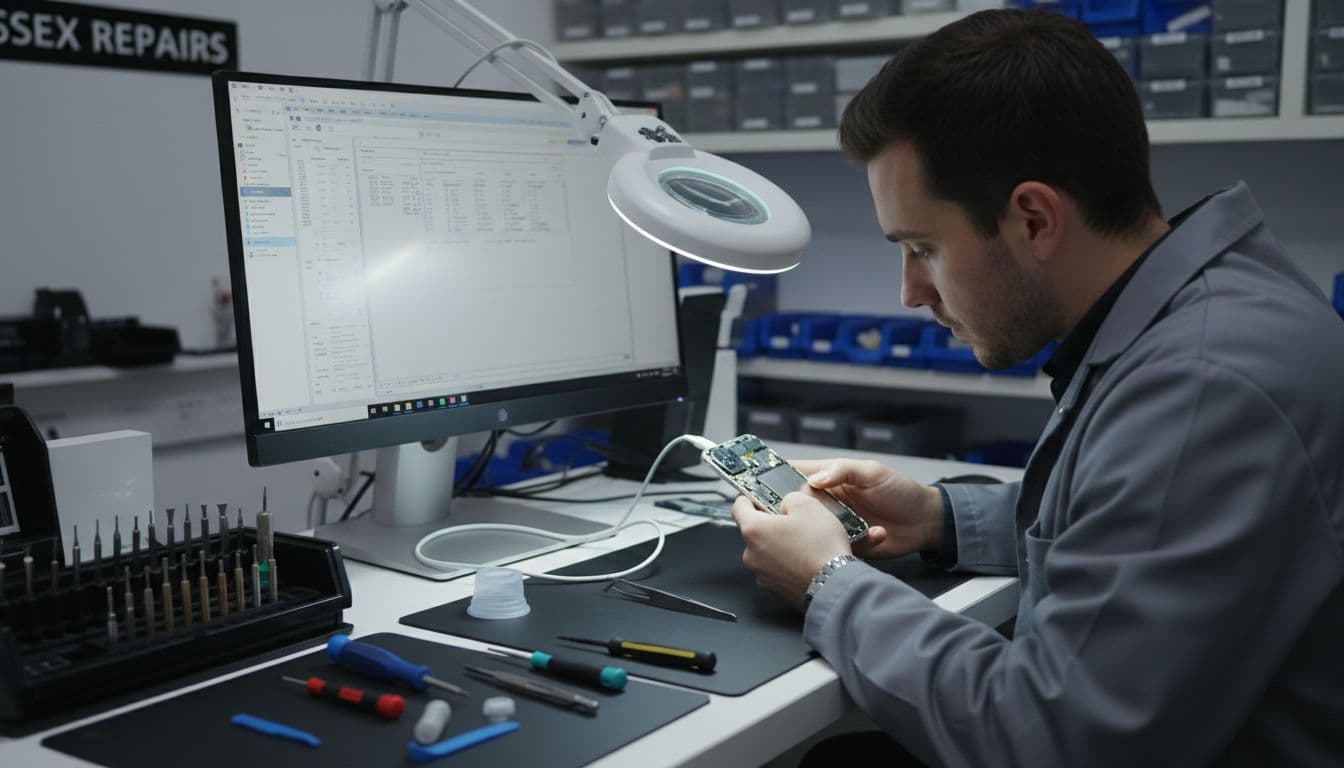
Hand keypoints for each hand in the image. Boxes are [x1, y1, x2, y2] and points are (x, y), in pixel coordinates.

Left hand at [731, 490, 852, 610]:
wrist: (836, 585)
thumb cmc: (821, 549)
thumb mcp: (808, 505)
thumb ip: (789, 498)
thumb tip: (786, 504)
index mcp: (754, 530)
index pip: (738, 506)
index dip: (749, 498)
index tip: (758, 497)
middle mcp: (751, 555)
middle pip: (755, 532)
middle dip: (772, 525)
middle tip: (794, 522)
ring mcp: (762, 574)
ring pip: (766, 552)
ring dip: (780, 546)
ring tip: (805, 544)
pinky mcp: (775, 589)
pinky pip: (777, 569)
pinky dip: (787, 564)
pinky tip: (806, 560)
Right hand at [789, 458, 944, 559]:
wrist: (925, 523)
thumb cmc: (902, 492)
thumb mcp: (874, 473)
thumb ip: (845, 471)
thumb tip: (816, 478)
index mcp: (831, 478)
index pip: (796, 472)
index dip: (775, 475)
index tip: (758, 481)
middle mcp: (828, 501)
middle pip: (796, 504)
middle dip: (790, 510)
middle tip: (790, 514)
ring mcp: (835, 523)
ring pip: (810, 529)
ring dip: (816, 532)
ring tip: (831, 529)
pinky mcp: (844, 543)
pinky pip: (833, 546)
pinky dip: (842, 545)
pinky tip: (864, 538)